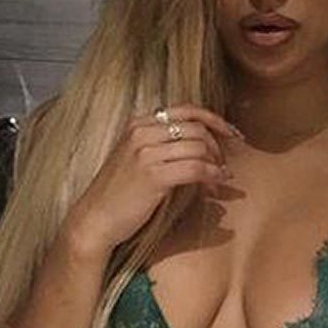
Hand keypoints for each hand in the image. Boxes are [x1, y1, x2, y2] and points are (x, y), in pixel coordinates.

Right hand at [65, 105, 240, 255]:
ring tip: (220, 178)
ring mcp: (146, 153)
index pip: (187, 110)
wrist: (95, 218)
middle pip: (197, 128)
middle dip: (218, 146)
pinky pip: (196, 169)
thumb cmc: (119, 193)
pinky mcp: (153, 176)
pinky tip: (217, 184)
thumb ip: (162, 145)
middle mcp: (142, 132)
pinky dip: (212, 176)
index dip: (215, 119)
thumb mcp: (137, 158)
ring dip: (216, 164)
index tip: (232, 133)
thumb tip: (202, 145)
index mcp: (139, 123)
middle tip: (224, 164)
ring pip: (199, 147)